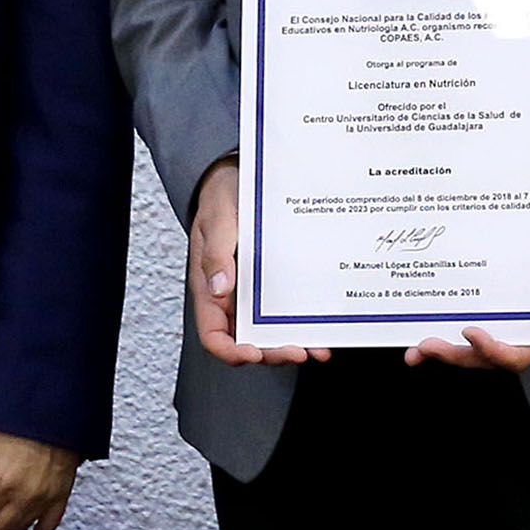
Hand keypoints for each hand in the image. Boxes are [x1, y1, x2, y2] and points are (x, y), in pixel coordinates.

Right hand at [187, 159, 321, 367]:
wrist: (238, 177)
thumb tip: (219, 289)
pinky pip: (285, 310)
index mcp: (210, 288)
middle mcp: (231, 297)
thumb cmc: (222, 197)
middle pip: (247, 341)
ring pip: (269, 330)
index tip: (255, 353)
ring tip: (316, 348)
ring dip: (290, 343)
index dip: (232, 352)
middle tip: (298, 350)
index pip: (214, 335)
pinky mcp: (272, 282)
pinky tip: (320, 328)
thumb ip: (216, 254)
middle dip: (271, 352)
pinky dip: (302, 323)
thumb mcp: (217, 219)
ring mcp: (253, 292)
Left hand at [406, 213, 529, 373]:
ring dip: (442, 350)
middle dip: (455, 356)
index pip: (519, 354)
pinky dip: (440, 324)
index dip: (494, 351)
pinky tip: (417, 322)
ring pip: (468, 344)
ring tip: (415, 349)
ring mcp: (500, 316)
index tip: (472, 332)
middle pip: (484, 356)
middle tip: (426, 346)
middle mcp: (518, 328)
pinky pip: (461, 316)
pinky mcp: (485, 299)